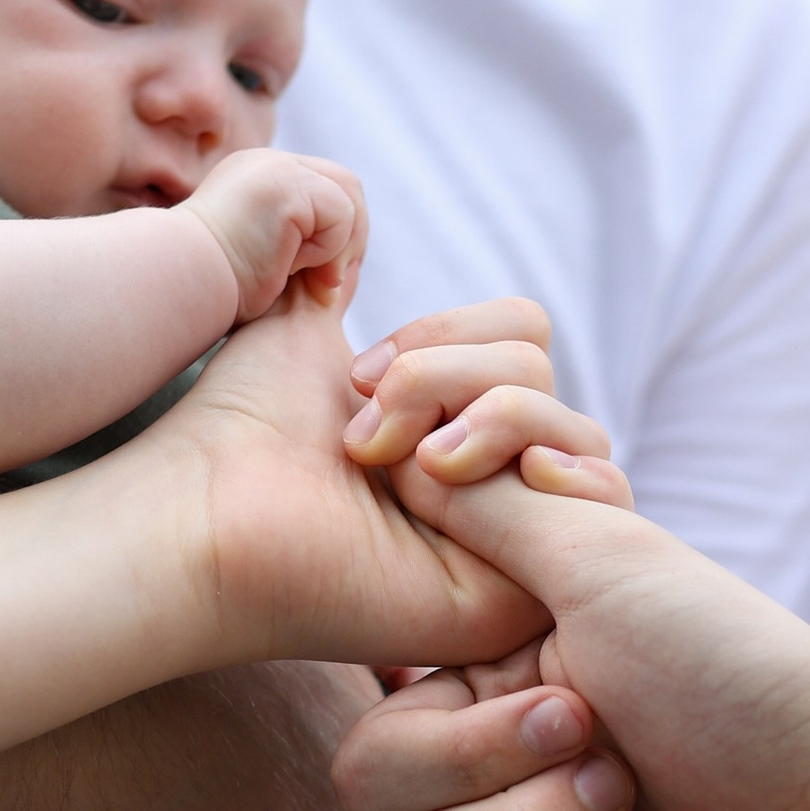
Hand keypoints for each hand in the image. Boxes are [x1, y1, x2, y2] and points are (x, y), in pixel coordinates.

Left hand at [142, 291, 621, 684]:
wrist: (209, 512)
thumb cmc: (242, 427)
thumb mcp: (305, 324)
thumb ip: (334, 264)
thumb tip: (347, 213)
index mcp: (450, 425)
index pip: (525, 336)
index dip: (450, 333)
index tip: (359, 374)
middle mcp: (489, 483)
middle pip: (545, 372)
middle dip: (452, 378)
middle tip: (367, 436)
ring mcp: (514, 544)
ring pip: (578, 433)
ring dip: (485, 420)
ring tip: (401, 472)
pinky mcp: (527, 596)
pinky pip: (599, 501)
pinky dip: (525, 466)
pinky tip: (451, 483)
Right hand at [185, 148, 367, 319]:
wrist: (175, 283)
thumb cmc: (210, 289)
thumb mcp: (259, 258)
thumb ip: (293, 247)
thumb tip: (341, 267)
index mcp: (257, 178)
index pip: (324, 190)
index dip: (337, 233)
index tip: (323, 278)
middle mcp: (267, 164)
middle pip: (345, 185)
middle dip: (350, 237)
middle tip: (329, 282)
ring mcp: (276, 169)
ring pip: (347, 197)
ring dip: (339, 245)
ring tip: (312, 278)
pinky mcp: (287, 186)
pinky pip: (340, 213)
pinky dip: (328, 249)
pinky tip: (291, 268)